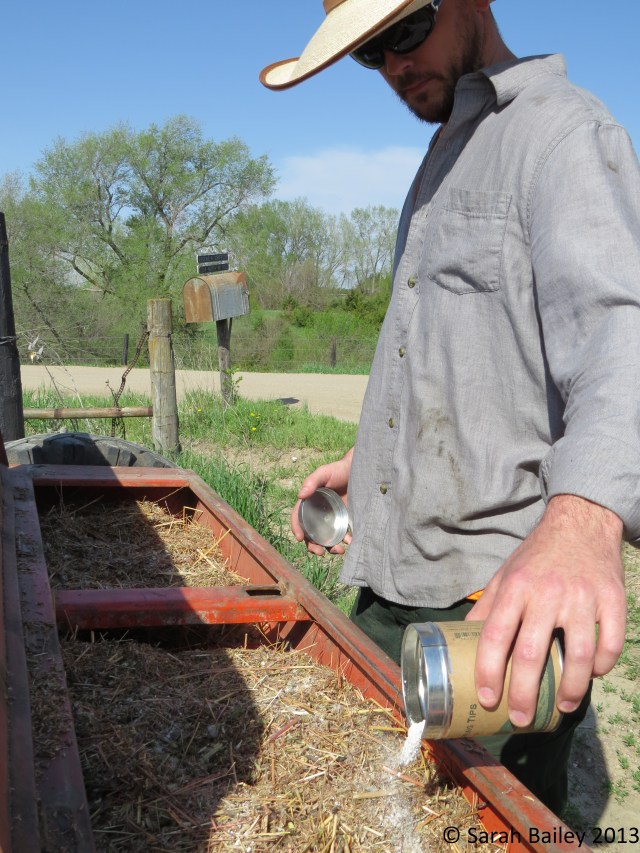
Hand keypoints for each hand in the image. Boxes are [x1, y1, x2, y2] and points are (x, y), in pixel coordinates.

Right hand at [291, 448, 353, 555]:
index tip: (299, 538)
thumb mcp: (323, 473)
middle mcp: (317, 513)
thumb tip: (300, 495)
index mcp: (309, 503)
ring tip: (339, 550)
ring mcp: (331, 518)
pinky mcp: (344, 520)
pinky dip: (344, 540)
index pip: (298, 518)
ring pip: (326, 538)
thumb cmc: (338, 470)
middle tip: (320, 552)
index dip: (296, 528)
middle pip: (310, 534)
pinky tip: (350, 541)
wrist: (359, 471)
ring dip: (330, 547)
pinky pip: (342, 534)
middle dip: (313, 546)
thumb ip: (312, 482)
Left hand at [467, 494, 625, 726]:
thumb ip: (489, 606)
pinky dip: (602, 665)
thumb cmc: (538, 554)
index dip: (488, 671)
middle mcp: (547, 593)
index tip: (487, 698)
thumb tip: (464, 640)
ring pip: (576, 655)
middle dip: (523, 694)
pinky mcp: (612, 599)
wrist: (581, 522)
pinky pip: (610, 643)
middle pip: (531, 654)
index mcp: (516, 587)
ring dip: (569, 689)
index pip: (495, 636)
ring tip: (559, 707)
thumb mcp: (505, 573)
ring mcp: (583, 597)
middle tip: (520, 718)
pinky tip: (592, 674)